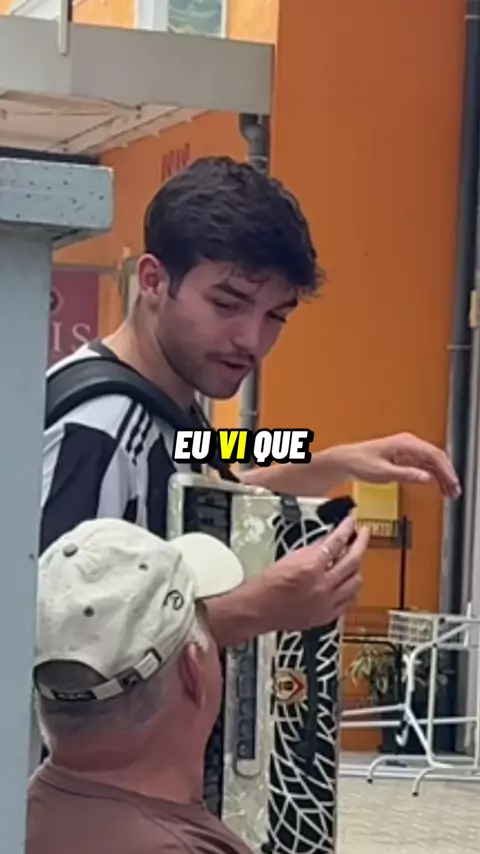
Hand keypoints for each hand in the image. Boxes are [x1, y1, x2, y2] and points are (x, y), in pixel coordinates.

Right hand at [259, 515, 368, 631]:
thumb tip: (327, 541)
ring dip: (358, 567)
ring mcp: (327, 603)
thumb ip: (312, 550)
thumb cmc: (265, 584)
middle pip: (352, 560)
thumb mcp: (289, 558)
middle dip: (360, 543)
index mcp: (310, 567)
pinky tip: (349, 582)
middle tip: (364, 533)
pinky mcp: (326, 616)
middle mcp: (322, 585)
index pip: (336, 542)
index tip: (351, 521)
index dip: (346, 528)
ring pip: (355, 582)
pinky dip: (351, 588)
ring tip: (355, 558)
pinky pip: (348, 601)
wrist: (256, 610)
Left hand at [338, 432, 460, 497]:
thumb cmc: (359, 462)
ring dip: (443, 476)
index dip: (446, 470)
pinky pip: (425, 465)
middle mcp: (408, 444)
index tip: (452, 483)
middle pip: (436, 458)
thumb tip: (425, 477)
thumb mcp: (383, 472)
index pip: (433, 454)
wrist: (346, 461)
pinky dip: (434, 476)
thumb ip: (405, 474)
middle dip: (448, 474)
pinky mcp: (404, 457)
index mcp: (404, 443)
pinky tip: (439, 486)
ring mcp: (407, 450)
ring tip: (450, 492)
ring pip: (432, 462)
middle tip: (454, 491)